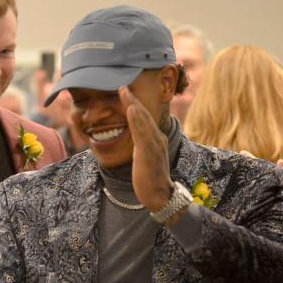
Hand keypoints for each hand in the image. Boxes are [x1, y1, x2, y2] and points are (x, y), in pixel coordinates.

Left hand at [120, 85, 171, 212]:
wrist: (160, 196)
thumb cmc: (150, 180)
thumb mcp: (144, 159)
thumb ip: (141, 147)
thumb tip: (135, 141)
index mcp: (155, 140)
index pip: (144, 119)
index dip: (134, 105)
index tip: (125, 93)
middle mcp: (157, 139)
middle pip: (144, 115)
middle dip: (133, 100)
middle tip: (122, 86)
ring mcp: (154, 145)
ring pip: (143, 121)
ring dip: (133, 104)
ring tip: (124, 92)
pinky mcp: (149, 152)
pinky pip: (142, 133)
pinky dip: (137, 120)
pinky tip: (131, 110)